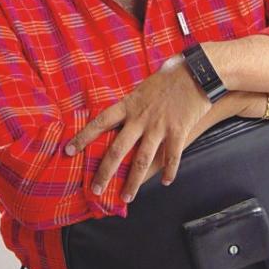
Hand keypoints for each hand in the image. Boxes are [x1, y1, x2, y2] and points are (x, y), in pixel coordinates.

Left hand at [64, 55, 211, 202]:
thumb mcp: (146, 85)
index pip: (101, 122)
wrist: (199, 71)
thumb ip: (135, 101)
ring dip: (133, 182)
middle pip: (117, 149)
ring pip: (142, 160)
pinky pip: (171, 157)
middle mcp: (141, 118)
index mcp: (130, 104)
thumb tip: (126, 108)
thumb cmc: (172, 73)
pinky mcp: (178, 131)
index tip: (69, 151)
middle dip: (105, 172)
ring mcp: (159, 126)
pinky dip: (169, 171)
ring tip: (126, 197)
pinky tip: (166, 182)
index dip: (84, 137)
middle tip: (95, 189)